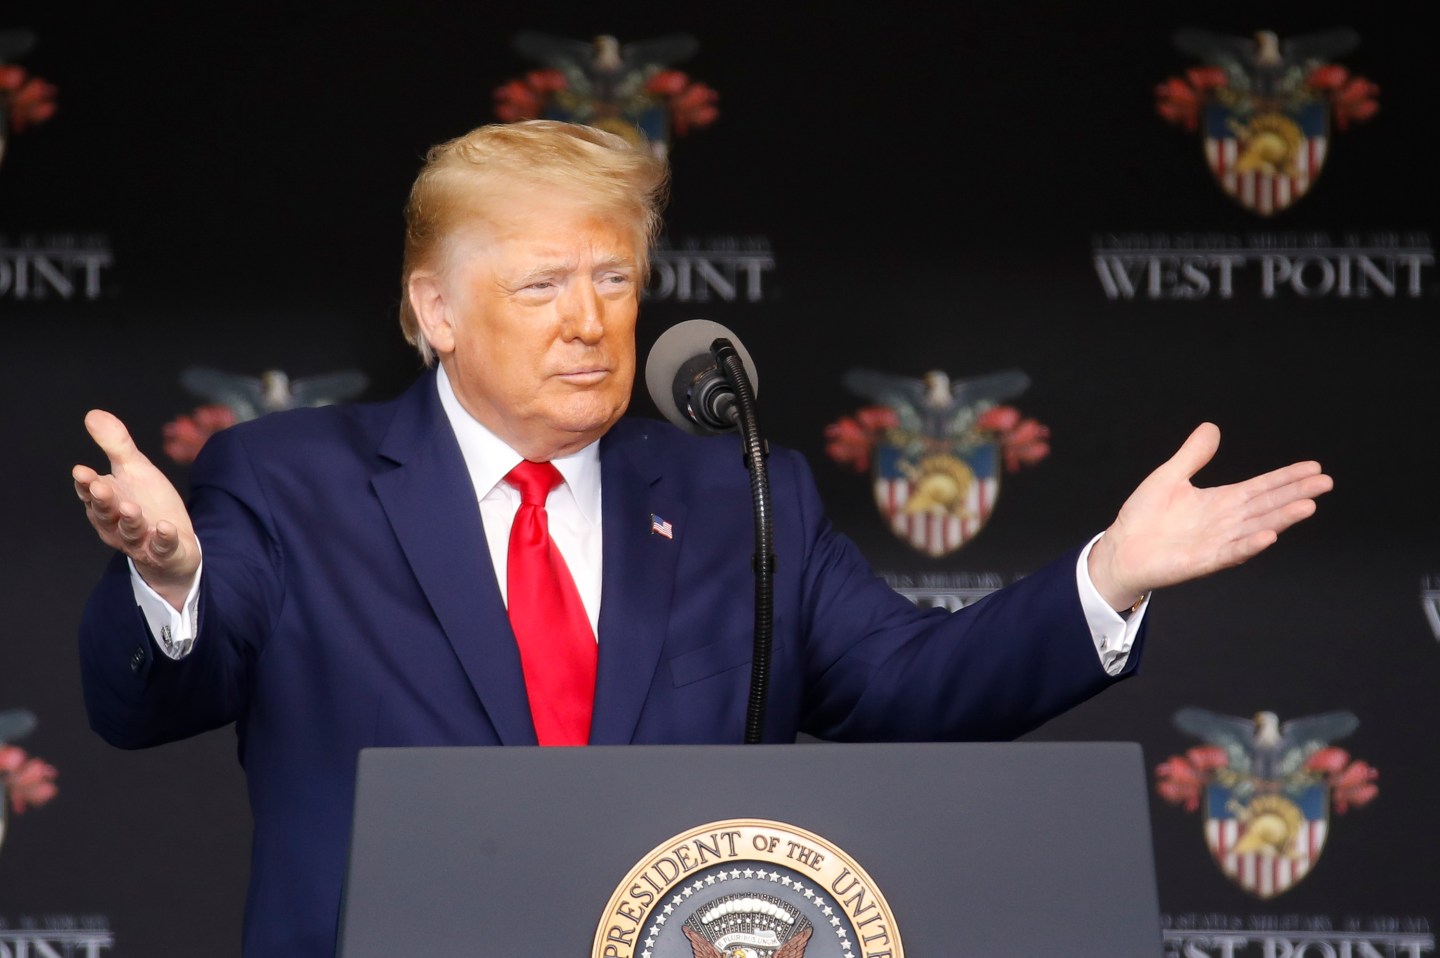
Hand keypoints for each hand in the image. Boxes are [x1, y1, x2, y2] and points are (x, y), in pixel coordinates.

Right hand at [73, 409, 199, 609]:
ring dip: (130, 521)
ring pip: (129, 533)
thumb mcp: (135, 470)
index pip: (91, 493)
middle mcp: (117, 524)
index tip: (81, 471)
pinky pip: (161, 548)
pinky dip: (162, 539)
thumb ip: (116, 446)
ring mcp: (139, 541)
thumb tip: (93, 414)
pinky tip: (165, 527)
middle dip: (103, 501)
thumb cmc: (148, 502)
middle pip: (106, 513)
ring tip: (132, 508)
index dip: (86, 483)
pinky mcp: (163, 552)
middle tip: (100, 487)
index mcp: (107, 502)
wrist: (172, 542)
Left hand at [1087, 423, 1332, 610]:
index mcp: (1220, 502)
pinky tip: (1269, 536)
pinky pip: (1230, 553)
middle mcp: (1225, 523)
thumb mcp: (1168, 478)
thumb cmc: (1143, 517)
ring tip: (1307, 506)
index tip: (1314, 468)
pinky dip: (1249, 545)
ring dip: (1281, 519)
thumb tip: (1212, 427)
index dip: (1286, 478)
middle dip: (1295, 495)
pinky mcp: (1202, 561)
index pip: (1261, 487)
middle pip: (1267, 506)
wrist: (1120, 550)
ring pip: (1256, 528)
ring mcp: (1216, 543)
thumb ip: (1192, 456)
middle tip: (1325, 483)